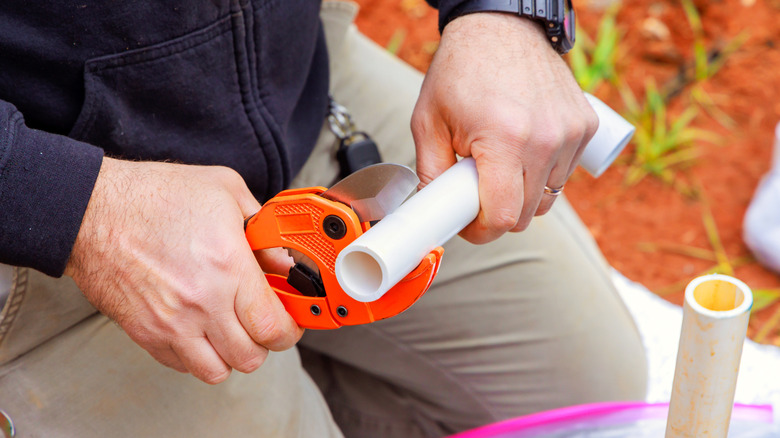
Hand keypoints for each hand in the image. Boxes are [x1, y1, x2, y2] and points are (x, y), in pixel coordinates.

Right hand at [65, 158, 302, 383]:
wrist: (92, 210)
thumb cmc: (156, 196)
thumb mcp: (226, 191)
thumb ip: (263, 229)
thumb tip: (283, 261)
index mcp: (228, 267)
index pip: (273, 326)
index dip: (289, 329)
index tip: (289, 320)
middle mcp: (201, 302)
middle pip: (250, 357)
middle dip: (264, 343)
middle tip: (261, 323)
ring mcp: (171, 323)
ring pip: (217, 371)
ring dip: (230, 355)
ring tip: (230, 330)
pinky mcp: (145, 333)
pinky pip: (182, 365)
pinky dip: (197, 355)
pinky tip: (199, 328)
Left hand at [411, 13, 597, 243]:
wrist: (501, 26)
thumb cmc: (461, 70)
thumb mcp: (428, 122)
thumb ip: (430, 174)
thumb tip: (435, 213)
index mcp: (505, 139)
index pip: (504, 217)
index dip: (481, 231)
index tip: (468, 224)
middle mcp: (546, 139)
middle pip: (528, 215)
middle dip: (498, 213)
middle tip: (476, 189)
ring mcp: (572, 133)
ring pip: (548, 198)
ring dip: (522, 194)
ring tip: (498, 163)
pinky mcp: (586, 126)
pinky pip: (563, 174)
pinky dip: (542, 174)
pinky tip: (523, 149)